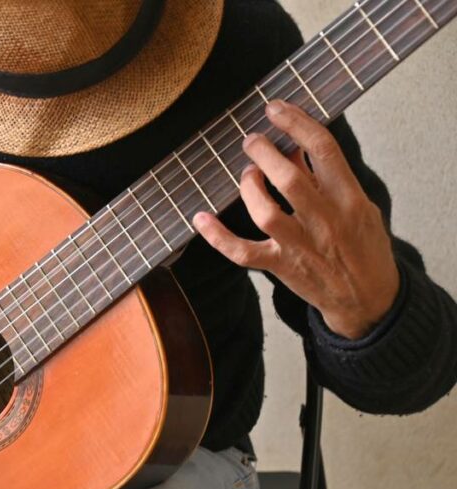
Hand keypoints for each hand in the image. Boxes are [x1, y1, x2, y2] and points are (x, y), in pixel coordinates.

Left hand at [193, 99, 399, 339]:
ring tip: (248, 175)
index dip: (297, 123)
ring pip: (265, 213)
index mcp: (349, 198)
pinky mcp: (281, 266)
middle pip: (289, 180)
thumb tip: (293, 147)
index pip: (324, 150)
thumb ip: (327, 177)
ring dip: (249, 187)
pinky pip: (242, 251)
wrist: (368, 298)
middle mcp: (325, 221)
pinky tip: (200, 218)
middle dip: (264, 154)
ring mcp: (301, 246)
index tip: (276, 109)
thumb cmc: (362, 245)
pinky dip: (217, 236)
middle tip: (251, 140)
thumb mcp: (358, 205)